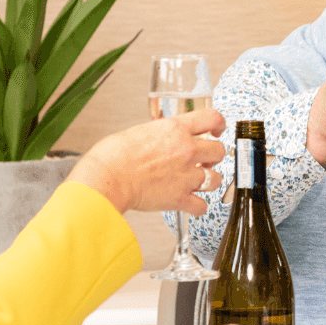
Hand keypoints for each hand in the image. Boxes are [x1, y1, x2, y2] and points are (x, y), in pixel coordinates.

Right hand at [68, 108, 227, 214]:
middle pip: (219, 150)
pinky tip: (189, 203)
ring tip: (197, 182)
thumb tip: (166, 139)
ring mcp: (186, 176)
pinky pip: (202, 206)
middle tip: (204, 160)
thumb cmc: (113, 155)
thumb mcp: (141, 131)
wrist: (106, 179)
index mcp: (176, 129)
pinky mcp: (179, 198)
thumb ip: (162, 134)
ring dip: (209, 180)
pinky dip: (197, 206)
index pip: (212, 118)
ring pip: (216, 179)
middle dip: (213, 156)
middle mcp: (186, 151)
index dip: (219, 124)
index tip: (217, 130)